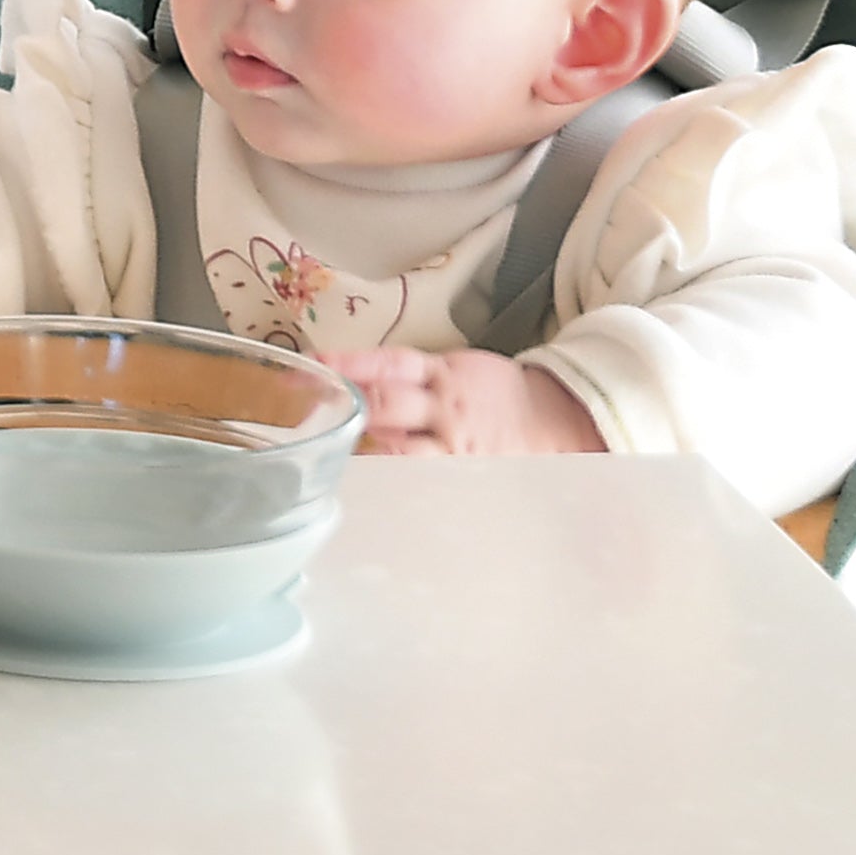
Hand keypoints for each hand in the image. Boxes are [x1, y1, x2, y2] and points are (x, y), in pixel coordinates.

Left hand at [327, 346, 606, 456]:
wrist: (549, 419)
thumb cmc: (489, 393)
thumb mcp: (452, 370)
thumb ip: (405, 382)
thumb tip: (354, 393)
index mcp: (440, 372)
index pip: (387, 363)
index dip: (349, 363)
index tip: (315, 364)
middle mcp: (443, 406)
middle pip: (388, 403)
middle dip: (348, 406)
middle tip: (306, 408)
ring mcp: (451, 444)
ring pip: (400, 450)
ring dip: (362, 454)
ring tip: (325, 458)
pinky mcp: (461, 471)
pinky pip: (422, 479)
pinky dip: (393, 484)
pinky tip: (367, 491)